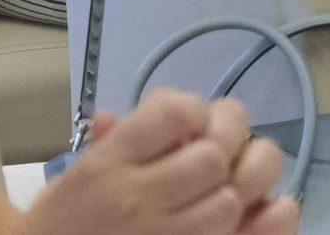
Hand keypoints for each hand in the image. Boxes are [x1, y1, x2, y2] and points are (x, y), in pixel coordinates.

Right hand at [25, 89, 296, 234]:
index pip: (173, 112)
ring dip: (240, 184)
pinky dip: (266, 217)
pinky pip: (250, 233)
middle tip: (223, 146)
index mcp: (106, 166)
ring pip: (232, 197)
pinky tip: (259, 208)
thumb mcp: (75, 176)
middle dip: (228, 143)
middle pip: (214, 154)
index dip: (195, 109)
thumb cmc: (63, 225)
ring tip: (231, 181)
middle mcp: (135, 199)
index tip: (192, 121)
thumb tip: (140, 107)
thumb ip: (111, 140)